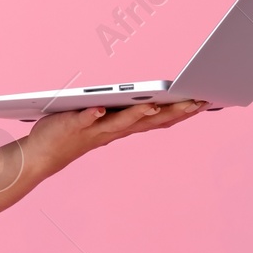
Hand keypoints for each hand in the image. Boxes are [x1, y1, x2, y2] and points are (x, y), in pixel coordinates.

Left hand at [27, 99, 208, 171]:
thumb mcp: (109, 120)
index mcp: (125, 126)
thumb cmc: (78, 131)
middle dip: (174, 110)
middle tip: (198, 100)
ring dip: (137, 115)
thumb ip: (129, 111)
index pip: (160, 118)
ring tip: (154, 104)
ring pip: (120, 122)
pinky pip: (83, 120)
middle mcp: (114, 130)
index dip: (184, 111)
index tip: (208, 100)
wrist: (44, 155)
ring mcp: (94, 130)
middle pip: (149, 121)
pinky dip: (91, 115)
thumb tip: (153, 98)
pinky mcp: (72, 125)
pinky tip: (98, 108)